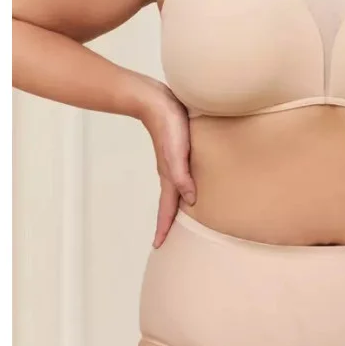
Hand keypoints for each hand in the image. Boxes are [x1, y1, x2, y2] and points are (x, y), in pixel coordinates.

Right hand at [137, 78, 195, 247]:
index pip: (167, 208)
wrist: (153, 99)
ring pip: (176, 188)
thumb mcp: (176, 150)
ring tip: (181, 215)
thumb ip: (182, 174)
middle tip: (168, 239)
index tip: (159, 247)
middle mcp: (170, 170)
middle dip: (168, 221)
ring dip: (176, 204)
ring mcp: (172, 159)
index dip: (165, 227)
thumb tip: (191, 200)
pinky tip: (190, 182)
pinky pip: (180, 173)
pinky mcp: (177, 148)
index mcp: (169, 174)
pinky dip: (183, 185)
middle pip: (170, 202)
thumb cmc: (168, 123)